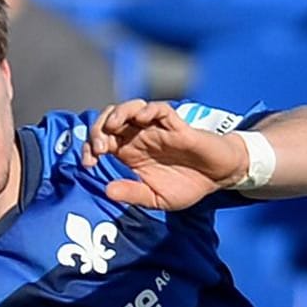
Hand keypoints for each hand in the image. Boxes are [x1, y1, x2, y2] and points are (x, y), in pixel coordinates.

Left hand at [86, 99, 248, 209]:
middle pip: (110, 120)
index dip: (88, 148)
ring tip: (113, 128)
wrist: (218, 178)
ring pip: (131, 108)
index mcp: (129, 153)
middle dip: (97, 129)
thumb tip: (107, 191)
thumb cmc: (186, 185)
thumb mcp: (156, 198)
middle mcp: (139, 137)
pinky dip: (149, 109)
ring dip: (118, 113)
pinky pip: (160, 109)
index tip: (88, 164)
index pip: (100, 140)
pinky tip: (143, 118)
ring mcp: (156, 129)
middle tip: (99, 149)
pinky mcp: (176, 125)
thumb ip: (132, 193)